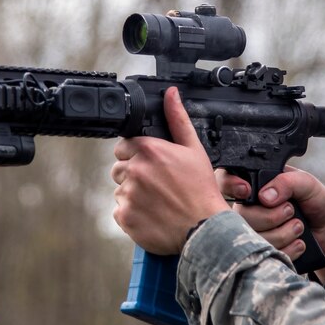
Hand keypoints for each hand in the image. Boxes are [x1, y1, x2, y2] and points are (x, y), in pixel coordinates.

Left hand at [112, 87, 229, 253]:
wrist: (204, 230)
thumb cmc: (201, 191)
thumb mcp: (194, 150)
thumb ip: (178, 119)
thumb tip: (171, 94)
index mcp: (149, 150)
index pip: (124, 147)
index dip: (137, 156)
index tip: (152, 167)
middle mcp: (135, 170)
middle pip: (119, 169)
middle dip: (134, 175)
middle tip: (157, 186)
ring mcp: (128, 194)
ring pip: (120, 190)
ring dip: (133, 195)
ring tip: (157, 202)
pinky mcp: (125, 216)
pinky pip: (119, 211)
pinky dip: (132, 214)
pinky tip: (151, 214)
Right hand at [216, 166, 324, 281]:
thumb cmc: (320, 205)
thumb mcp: (308, 184)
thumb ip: (287, 182)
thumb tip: (264, 196)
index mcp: (256, 185)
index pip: (225, 180)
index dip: (231, 185)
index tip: (247, 192)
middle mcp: (249, 208)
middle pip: (239, 215)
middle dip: (269, 217)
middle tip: (291, 212)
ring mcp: (254, 232)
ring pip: (250, 238)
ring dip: (281, 234)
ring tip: (300, 228)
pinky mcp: (262, 253)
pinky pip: (263, 255)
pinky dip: (285, 250)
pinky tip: (299, 243)